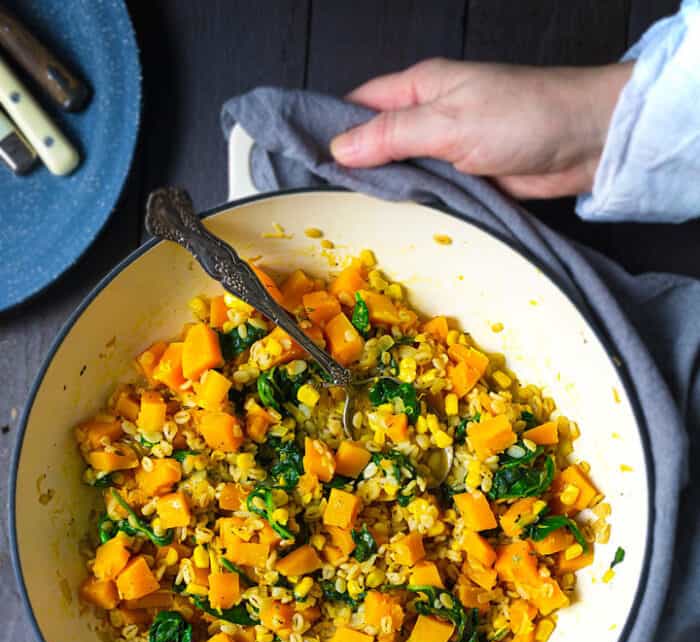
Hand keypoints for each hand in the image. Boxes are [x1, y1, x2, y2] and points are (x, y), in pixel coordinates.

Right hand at [331, 59, 632, 198]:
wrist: (584, 142)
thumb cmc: (523, 116)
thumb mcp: (447, 122)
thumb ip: (392, 135)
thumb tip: (338, 147)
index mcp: (419, 86)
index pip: (358, 105)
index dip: (327, 128)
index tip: (297, 158)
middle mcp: (429, 115)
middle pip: (375, 142)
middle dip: (351, 167)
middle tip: (316, 199)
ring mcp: (447, 149)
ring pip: (400, 171)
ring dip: (383, 192)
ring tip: (346, 216)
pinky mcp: (466, 179)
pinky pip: (428, 193)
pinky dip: (413, 206)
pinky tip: (393, 223)